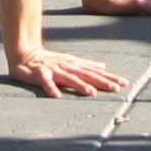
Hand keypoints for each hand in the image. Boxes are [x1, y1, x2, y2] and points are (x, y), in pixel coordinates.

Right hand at [5, 45, 131, 97]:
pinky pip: (46, 82)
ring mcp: (54, 70)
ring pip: (69, 78)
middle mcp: (67, 66)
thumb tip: (104, 65)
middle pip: (86, 75)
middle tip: (116, 88)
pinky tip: (57, 96)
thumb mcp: (70, 61)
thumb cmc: (50, 60)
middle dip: (101, 81)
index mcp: (75, 65)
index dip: (109, 77)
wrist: (26, 54)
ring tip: (92, 93)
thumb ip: (87, 65)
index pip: (95, 72)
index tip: (124, 83)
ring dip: (80, 85)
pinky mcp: (40, 74)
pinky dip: (51, 88)